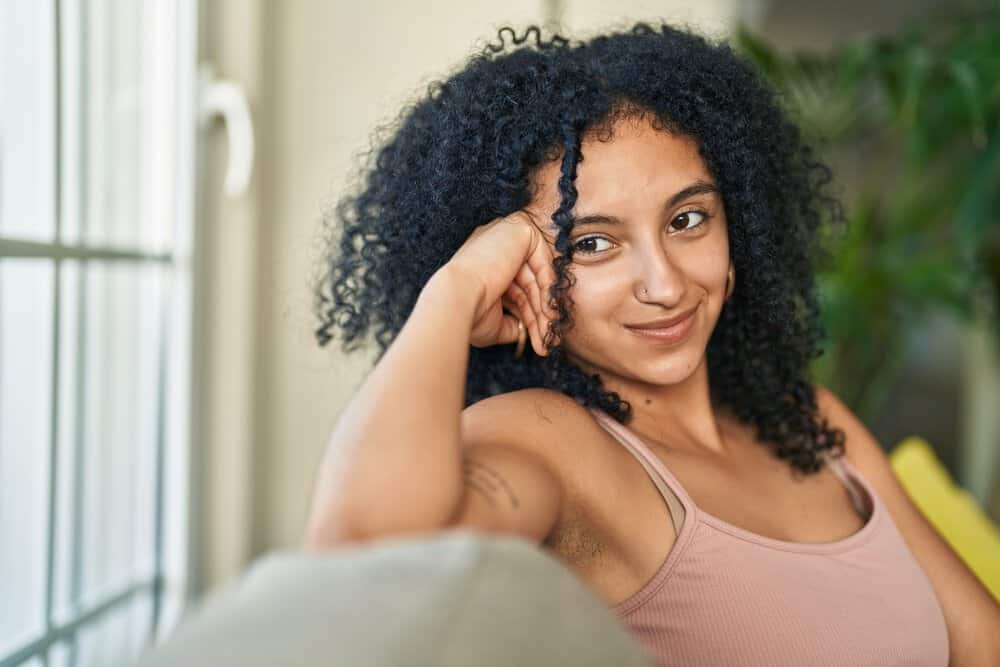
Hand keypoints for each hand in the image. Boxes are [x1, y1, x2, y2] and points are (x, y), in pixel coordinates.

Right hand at [442, 211, 558, 355]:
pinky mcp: (520, 231)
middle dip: (540, 315)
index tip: (539, 337)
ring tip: (550, 334)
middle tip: (548, 339)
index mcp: (483, 263)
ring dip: (546, 309)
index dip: (528, 314)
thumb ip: (512, 321)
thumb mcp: (494, 321)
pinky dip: (550, 289)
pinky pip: (543, 262)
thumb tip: (525, 330)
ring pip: (537, 276)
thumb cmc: (469, 312)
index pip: (515, 287)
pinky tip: (551, 313)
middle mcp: (494, 246)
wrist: (458, 299)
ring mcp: (507, 235)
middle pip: (528, 284)